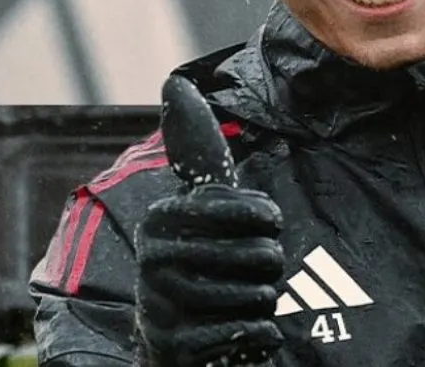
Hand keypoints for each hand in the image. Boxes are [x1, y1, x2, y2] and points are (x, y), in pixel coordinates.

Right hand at [135, 76, 285, 366]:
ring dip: (262, 300)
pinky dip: (258, 333)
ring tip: (238, 298)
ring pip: (261, 295)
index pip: (258, 213)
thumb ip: (197, 154)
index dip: (268, 222)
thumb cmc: (200, 261)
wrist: (173, 340)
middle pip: (264, 257)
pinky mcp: (178, 346)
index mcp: (166, 218)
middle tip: (245, 271)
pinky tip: (240, 329)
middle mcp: (156, 259)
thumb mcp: (200, 207)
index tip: (259, 225)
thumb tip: (176, 84)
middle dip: (266, 268)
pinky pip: (252, 332)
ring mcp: (164, 305)